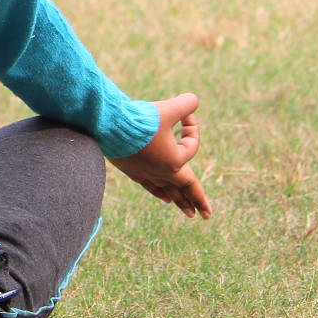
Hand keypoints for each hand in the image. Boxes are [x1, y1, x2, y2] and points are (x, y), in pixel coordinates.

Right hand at [108, 93, 211, 218]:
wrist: (109, 126)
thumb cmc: (140, 119)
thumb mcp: (170, 108)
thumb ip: (187, 104)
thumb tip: (193, 102)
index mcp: (174, 161)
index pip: (192, 146)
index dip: (192, 127)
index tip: (185, 113)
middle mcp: (162, 172)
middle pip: (184, 188)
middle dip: (197, 200)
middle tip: (207, 215)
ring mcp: (146, 173)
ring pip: (167, 190)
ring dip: (179, 200)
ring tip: (189, 212)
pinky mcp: (132, 170)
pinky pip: (150, 185)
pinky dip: (159, 191)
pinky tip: (164, 198)